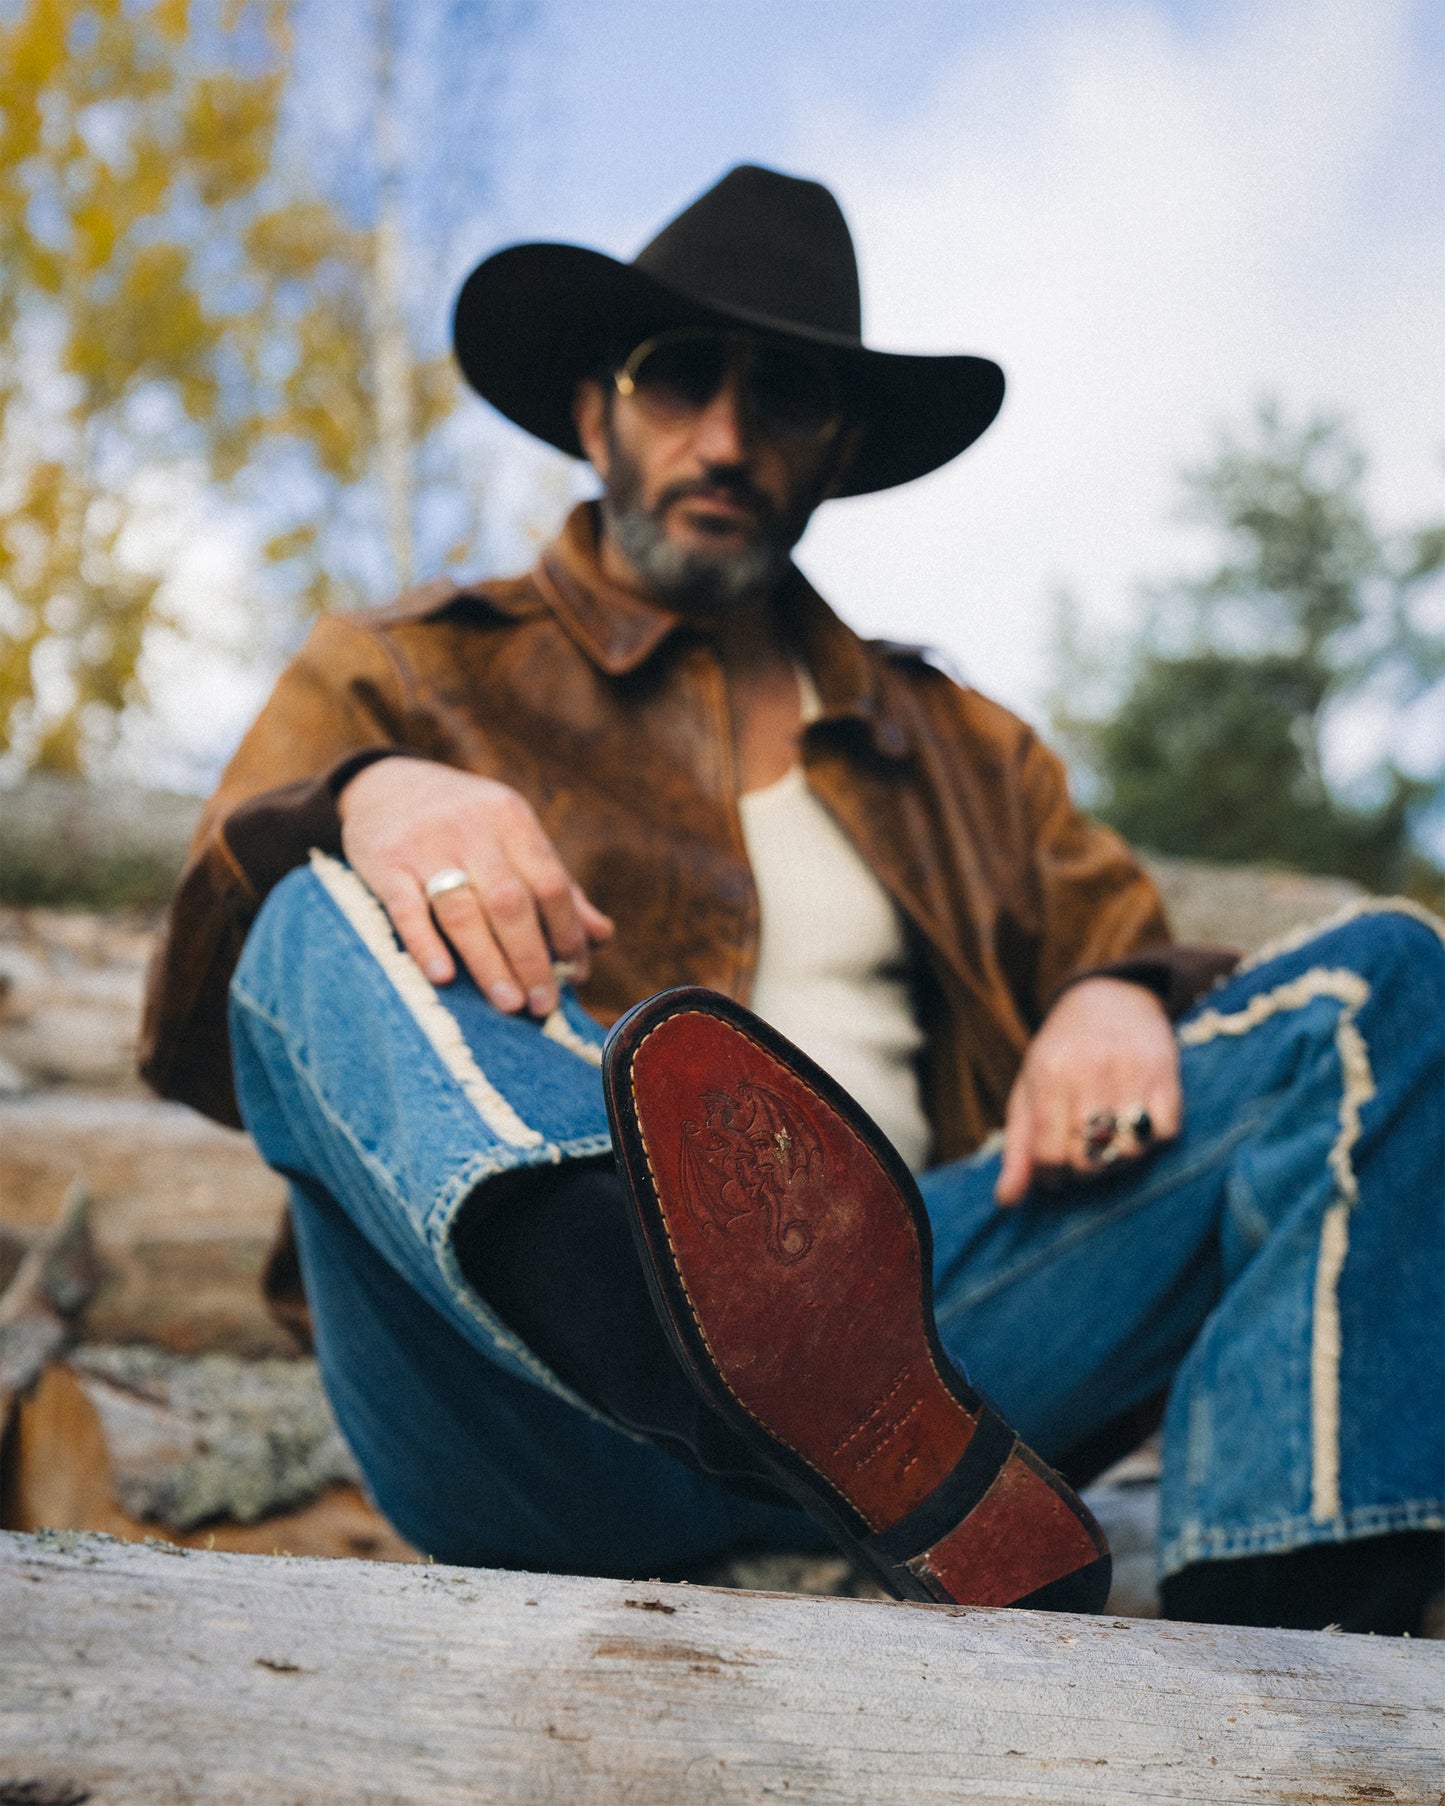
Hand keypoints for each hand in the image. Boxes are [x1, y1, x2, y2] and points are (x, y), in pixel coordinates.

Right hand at [337, 757, 613, 1014]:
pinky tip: (444, 978)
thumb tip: (603, 937)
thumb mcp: (512, 838)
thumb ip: (555, 887)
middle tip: (544, 1005)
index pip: (550, 884)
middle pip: (511, 902)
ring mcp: (426, 844)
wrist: (385, 783)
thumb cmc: (465, 824)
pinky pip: (406, 909)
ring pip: (464, 911)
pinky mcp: (384, 861)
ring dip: (489, 964)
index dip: (569, 933)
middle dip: (533, 959)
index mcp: (513, 820)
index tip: (577, 974)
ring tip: (509, 1005)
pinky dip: (426, 945)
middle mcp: (473, 827)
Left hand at [995, 977, 1180, 1205]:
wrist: (1110, 999)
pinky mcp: (1167, 1075)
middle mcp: (1090, 1072)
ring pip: (1130, 1153)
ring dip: (1120, 1160)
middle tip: (1083, 1157)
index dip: (1051, 1177)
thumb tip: (1006, 1201)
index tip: (1054, 1172)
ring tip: (1109, 1142)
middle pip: (1089, 1161)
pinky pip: (1166, 1135)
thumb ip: (1018, 1148)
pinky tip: (1137, 1127)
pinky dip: (1153, 1143)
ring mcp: (1132, 1072)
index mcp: (1049, 1075)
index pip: (1049, 1156)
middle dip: (1084, 1172)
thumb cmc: (1061, 1055)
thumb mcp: (1029, 1091)